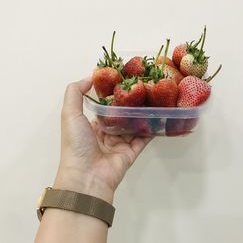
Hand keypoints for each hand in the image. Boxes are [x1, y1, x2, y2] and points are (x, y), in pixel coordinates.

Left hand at [54, 78, 152, 203]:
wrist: (86, 176)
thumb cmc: (77, 143)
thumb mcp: (70, 114)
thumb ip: (75, 93)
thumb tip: (90, 77)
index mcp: (92, 126)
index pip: (105, 108)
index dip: (113, 96)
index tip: (124, 82)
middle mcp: (106, 134)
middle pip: (121, 117)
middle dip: (131, 105)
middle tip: (143, 89)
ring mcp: (120, 144)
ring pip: (134, 126)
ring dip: (142, 116)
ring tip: (154, 99)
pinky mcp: (131, 152)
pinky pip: (143, 139)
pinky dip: (151, 130)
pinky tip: (160, 118)